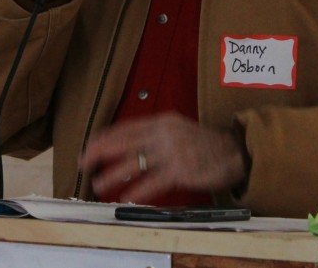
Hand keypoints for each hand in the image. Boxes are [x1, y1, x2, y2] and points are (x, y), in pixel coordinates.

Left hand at [80, 113, 246, 202]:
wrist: (234, 151)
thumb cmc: (204, 143)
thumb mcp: (176, 129)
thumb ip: (153, 135)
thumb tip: (126, 146)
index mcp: (160, 121)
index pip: (124, 127)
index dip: (103, 137)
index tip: (89, 145)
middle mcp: (163, 133)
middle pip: (123, 141)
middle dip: (99, 152)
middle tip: (83, 161)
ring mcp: (172, 151)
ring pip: (134, 162)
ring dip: (112, 174)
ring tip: (98, 183)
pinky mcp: (181, 170)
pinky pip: (153, 181)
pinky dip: (137, 190)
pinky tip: (125, 196)